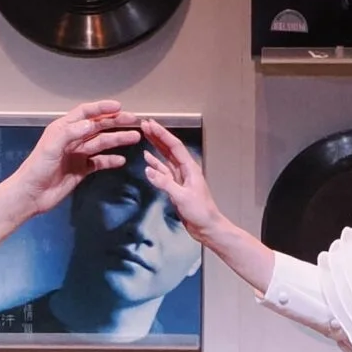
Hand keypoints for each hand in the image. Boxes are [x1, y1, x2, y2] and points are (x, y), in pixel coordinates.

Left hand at [4, 101, 143, 216]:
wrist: (31, 195)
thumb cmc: (37, 168)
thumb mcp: (52, 146)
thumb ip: (71, 133)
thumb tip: (92, 124)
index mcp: (63, 129)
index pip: (85, 113)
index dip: (102, 108)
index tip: (118, 106)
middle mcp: (72, 139)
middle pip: (97, 127)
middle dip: (115, 122)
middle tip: (134, 120)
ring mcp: (77, 155)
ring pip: (101, 143)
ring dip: (117, 140)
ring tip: (134, 137)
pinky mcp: (80, 170)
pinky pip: (99, 162)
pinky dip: (110, 161)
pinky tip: (121, 160)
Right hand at [140, 120, 229, 244]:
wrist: (207, 226)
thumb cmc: (200, 212)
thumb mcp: (182, 197)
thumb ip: (165, 183)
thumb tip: (148, 170)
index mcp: (189, 168)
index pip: (174, 146)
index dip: (161, 134)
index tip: (150, 125)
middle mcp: (185, 169)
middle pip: (169, 148)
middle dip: (157, 135)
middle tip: (145, 124)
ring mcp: (180, 177)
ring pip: (165, 157)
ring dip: (155, 146)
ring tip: (145, 135)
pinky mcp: (175, 186)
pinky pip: (163, 171)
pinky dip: (154, 164)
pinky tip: (147, 158)